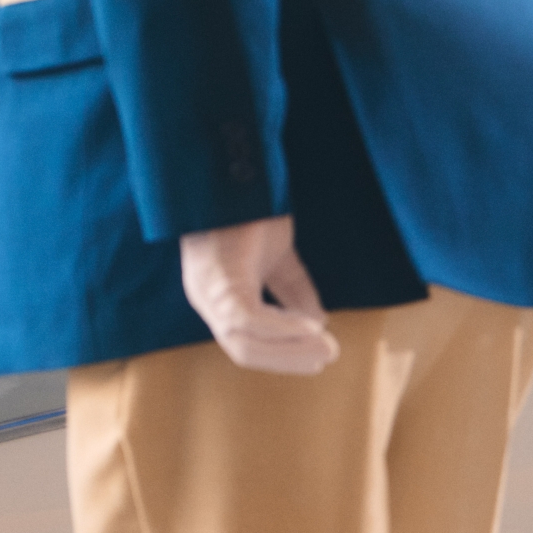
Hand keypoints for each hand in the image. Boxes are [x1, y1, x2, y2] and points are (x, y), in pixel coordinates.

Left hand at [179, 216, 338, 374]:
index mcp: (216, 297)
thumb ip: (293, 289)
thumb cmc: (248, 211)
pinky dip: (281, 328)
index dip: (281, 355)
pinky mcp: (218, 278)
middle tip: (327, 356)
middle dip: (287, 359)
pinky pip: (248, 318)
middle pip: (243, 350)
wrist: (233, 174)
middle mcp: (205, 299)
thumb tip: (318, 323)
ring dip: (288, 350)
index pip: (245, 343)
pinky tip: (311, 326)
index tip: (318, 357)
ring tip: (325, 347)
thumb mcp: (277, 257)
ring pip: (243, 342)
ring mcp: (208, 291)